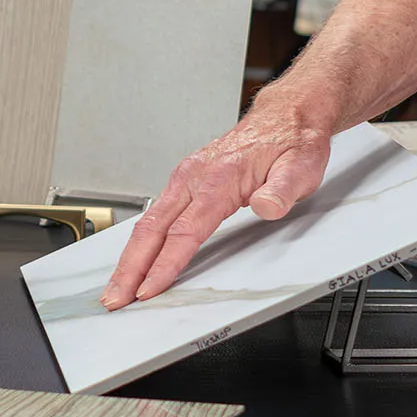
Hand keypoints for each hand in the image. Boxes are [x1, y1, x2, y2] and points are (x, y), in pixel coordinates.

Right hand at [102, 110, 333, 308]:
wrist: (285, 118)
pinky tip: (136, 259)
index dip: (164, 264)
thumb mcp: (301, 166)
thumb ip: (283, 190)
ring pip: (148, 223)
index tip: (149, 290)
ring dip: (130, 258)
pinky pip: (156, 216)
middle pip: (152, 229)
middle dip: (130, 268)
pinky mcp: (185, 182)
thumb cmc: (291, 143)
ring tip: (118, 288)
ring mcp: (185, 178)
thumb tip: (266, 207)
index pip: (184, 230)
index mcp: (217, 178)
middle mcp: (193, 176)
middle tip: (115, 299)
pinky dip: (141, 243)